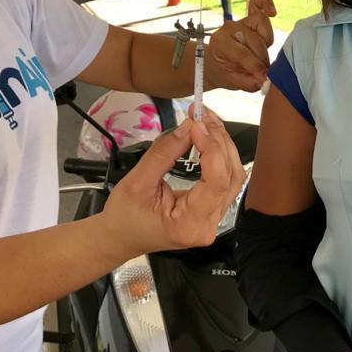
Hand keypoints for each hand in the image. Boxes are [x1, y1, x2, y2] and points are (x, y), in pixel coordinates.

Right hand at [101, 109, 246, 256]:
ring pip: (232, 175)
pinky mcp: (211, 210)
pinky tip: (209, 137)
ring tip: (206, 121)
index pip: (216, 181)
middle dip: (218, 140)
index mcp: (189, 224)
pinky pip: (225, 179)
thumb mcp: (137, 181)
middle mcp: (207, 225)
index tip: (197, 125)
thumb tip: (187, 128)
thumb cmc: (124, 217)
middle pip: (230, 175)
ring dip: (222, 144)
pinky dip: (219, 155)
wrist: (119, 236)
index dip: (211, 148)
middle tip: (201, 115)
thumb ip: (164, 153)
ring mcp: (212, 219)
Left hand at [205, 0, 276, 91]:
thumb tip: (263, 82)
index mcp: (220, 42)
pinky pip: (258, 4)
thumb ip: (246, 82)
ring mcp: (240, 21)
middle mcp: (229, 28)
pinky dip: (267, 5)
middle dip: (262, 60)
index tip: (263, 78)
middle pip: (255, 41)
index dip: (255, 67)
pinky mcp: (249, 18)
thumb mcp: (231, 82)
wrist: (216, 64)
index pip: (242, 53)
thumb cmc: (224, 72)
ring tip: (262, 58)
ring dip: (266, 45)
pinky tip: (272, 12)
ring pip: (263, 27)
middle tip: (264, 73)